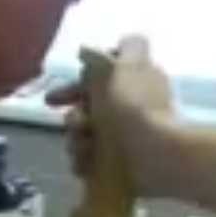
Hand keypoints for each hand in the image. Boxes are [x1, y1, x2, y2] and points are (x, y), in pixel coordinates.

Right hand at [45, 35, 178, 193]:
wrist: (153, 157)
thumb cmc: (133, 107)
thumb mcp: (122, 65)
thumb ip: (104, 54)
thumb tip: (88, 50)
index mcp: (134, 81)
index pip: (101, 76)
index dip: (79, 82)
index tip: (63, 90)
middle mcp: (129, 108)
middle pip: (87, 108)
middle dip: (74, 115)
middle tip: (76, 123)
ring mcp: (123, 138)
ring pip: (83, 134)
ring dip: (77, 138)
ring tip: (85, 145)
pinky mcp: (116, 165)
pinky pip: (86, 160)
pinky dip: (83, 159)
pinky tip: (86, 162)